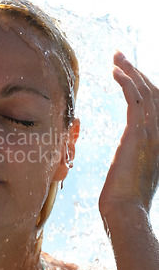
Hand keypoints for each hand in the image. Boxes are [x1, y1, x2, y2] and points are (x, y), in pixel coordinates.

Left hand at [99, 51, 158, 218]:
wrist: (126, 212)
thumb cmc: (125, 197)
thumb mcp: (136, 170)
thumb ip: (138, 154)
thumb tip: (132, 150)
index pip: (158, 104)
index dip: (146, 85)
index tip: (131, 72)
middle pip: (155, 93)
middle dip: (138, 72)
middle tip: (121, 57)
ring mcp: (154, 132)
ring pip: (145, 92)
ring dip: (131, 71)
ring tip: (116, 58)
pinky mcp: (139, 134)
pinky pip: (135, 99)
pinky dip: (127, 82)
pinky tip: (115, 72)